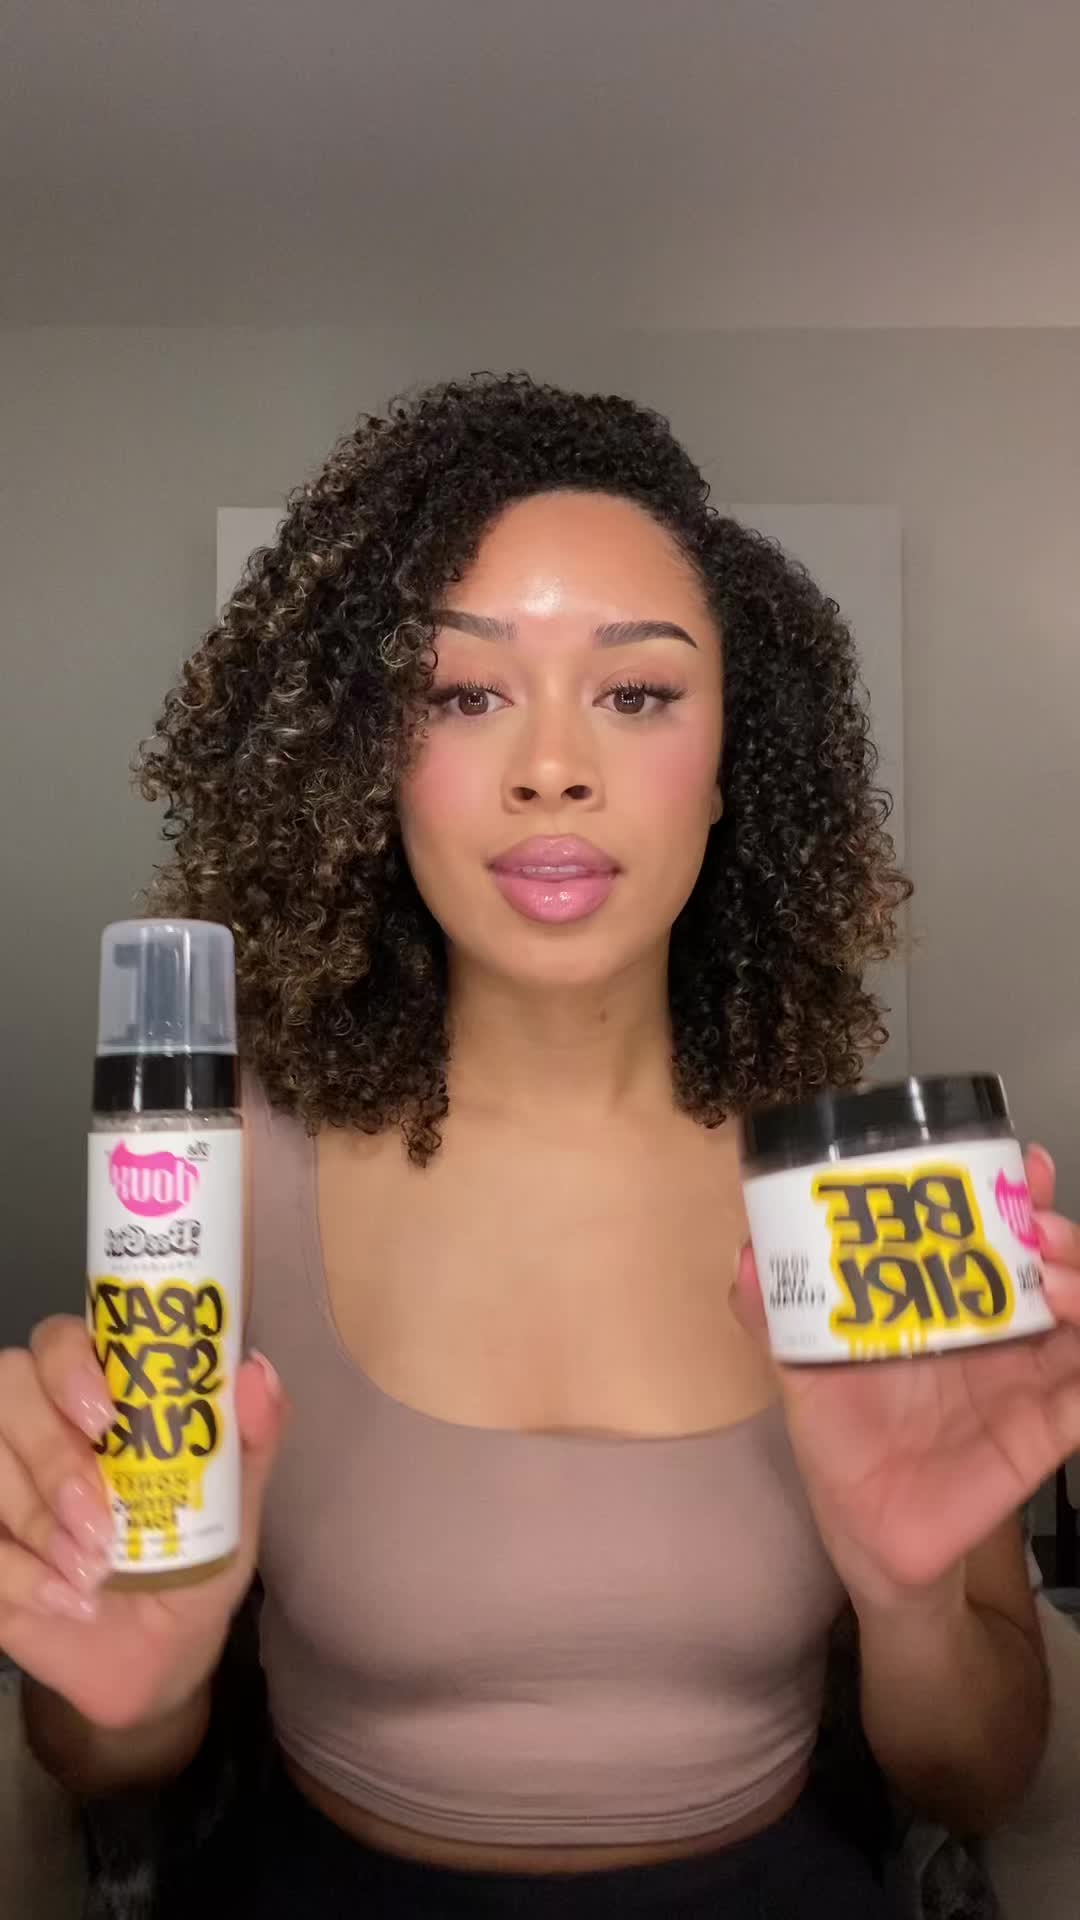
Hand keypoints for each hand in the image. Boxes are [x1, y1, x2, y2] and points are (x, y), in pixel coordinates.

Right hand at [0, 1316, 284, 1729]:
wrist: (155, 1660)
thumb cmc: (191, 1564)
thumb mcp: (232, 1510)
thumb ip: (248, 1440)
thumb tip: (256, 1372)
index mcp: (101, 1396)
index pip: (61, 1340)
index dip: (70, 1366)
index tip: (104, 1419)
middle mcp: (38, 1423)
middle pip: (9, 1389)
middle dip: (52, 1457)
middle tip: (98, 1521)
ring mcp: (0, 1479)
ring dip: (38, 1524)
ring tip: (94, 1574)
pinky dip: (20, 1577)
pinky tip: (67, 1602)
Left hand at [734, 1145, 1079, 1611]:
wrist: (862, 1529)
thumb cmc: (841, 1437)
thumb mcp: (801, 1366)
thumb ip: (773, 1312)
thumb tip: (748, 1256)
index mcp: (948, 1299)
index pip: (994, 1230)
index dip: (1014, 1192)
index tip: (1020, 1165)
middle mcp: (997, 1329)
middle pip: (1051, 1262)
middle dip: (1054, 1230)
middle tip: (1035, 1227)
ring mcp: (1026, 1378)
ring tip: (1055, 1285)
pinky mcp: (1040, 1435)